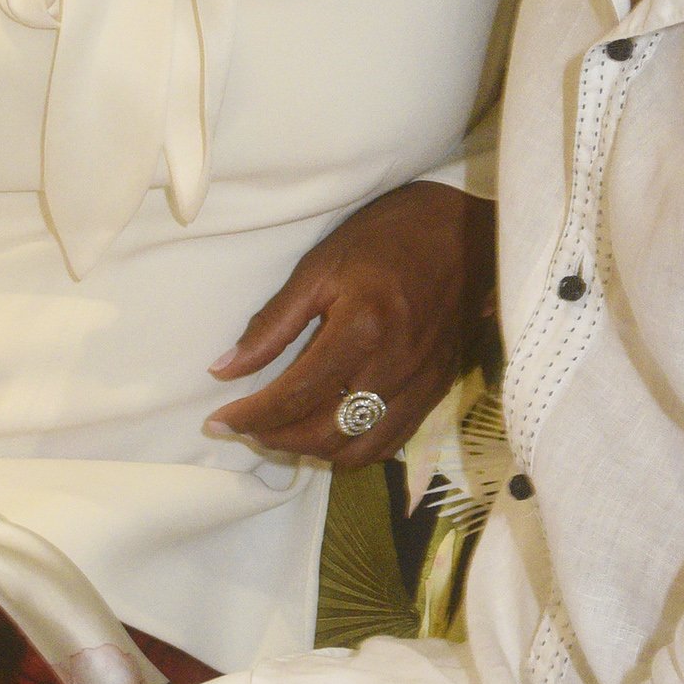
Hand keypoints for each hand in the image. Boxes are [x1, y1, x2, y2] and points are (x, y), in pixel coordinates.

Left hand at [204, 180, 493, 467]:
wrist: (464, 231)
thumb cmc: (386, 238)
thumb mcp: (320, 267)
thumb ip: (273, 323)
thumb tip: (225, 368)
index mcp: (362, 329)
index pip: (295, 396)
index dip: (251, 416)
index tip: (219, 421)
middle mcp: (393, 367)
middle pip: (325, 434)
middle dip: (276, 439)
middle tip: (247, 426)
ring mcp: (420, 385)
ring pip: (359, 450)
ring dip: (314, 451)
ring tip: (283, 431)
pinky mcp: (436, 390)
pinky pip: (390, 442)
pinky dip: (353, 448)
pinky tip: (330, 429)